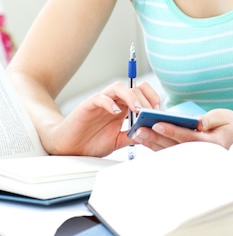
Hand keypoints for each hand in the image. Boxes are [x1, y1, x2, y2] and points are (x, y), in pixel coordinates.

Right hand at [44, 80, 160, 156]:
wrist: (70, 148)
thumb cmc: (91, 142)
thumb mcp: (117, 141)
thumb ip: (132, 136)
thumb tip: (150, 133)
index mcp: (123, 108)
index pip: (142, 93)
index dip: (152, 99)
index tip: (159, 111)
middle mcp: (114, 102)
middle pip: (134, 87)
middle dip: (146, 98)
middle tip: (152, 111)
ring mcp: (102, 101)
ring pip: (119, 87)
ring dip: (131, 96)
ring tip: (138, 109)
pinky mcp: (88, 105)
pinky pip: (100, 97)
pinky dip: (110, 102)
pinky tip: (116, 112)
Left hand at [130, 108, 232, 150]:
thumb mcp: (224, 117)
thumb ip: (210, 120)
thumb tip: (198, 123)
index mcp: (213, 144)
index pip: (188, 137)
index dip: (172, 131)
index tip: (157, 124)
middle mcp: (203, 155)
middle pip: (175, 147)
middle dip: (156, 139)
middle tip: (140, 130)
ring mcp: (196, 158)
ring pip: (170, 152)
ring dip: (153, 144)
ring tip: (138, 134)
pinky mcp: (190, 157)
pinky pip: (171, 153)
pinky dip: (157, 147)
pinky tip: (145, 140)